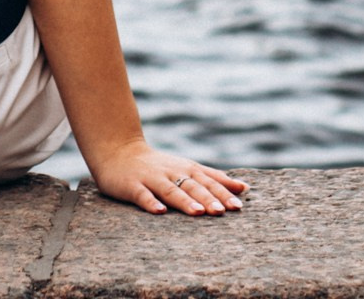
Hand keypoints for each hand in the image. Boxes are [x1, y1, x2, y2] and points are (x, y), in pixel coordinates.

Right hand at [90, 139, 246, 214]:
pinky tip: (160, 212)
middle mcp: (172, 172)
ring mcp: (151, 178)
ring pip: (170, 190)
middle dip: (208, 198)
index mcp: (186, 169)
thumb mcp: (187, 168)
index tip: (238, 206)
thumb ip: (214, 178)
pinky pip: (142, 195)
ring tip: (198, 212)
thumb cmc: (158, 166)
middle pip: (192, 186)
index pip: (208, 181)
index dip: (223, 193)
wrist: (118, 151)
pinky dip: (151, 202)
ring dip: (184, 201)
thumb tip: (244, 188)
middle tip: (222, 211)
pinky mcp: (132, 185)